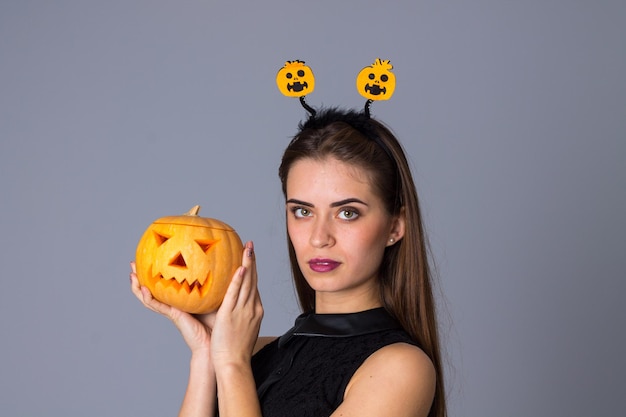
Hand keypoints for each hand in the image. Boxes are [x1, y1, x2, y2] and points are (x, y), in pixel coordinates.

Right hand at [130, 262, 214, 353]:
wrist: (213, 342)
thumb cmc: (217, 321)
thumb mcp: (214, 297)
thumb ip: (214, 283)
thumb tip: (223, 264)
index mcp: (180, 300)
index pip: (164, 284)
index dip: (155, 273)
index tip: (148, 258)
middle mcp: (173, 304)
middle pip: (152, 289)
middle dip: (141, 277)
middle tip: (132, 264)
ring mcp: (171, 310)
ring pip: (149, 298)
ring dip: (138, 287)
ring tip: (131, 275)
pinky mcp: (173, 315)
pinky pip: (157, 305)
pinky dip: (149, 298)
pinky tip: (144, 289)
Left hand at [210, 241, 263, 368]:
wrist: (234, 364)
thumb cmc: (236, 351)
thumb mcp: (243, 329)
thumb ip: (240, 316)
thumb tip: (235, 309)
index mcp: (255, 310)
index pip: (254, 286)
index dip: (252, 270)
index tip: (249, 257)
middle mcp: (251, 307)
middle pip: (253, 280)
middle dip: (252, 261)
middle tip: (250, 245)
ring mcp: (242, 310)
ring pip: (247, 282)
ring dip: (247, 264)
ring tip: (247, 248)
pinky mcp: (231, 314)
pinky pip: (235, 294)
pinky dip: (238, 280)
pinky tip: (240, 268)